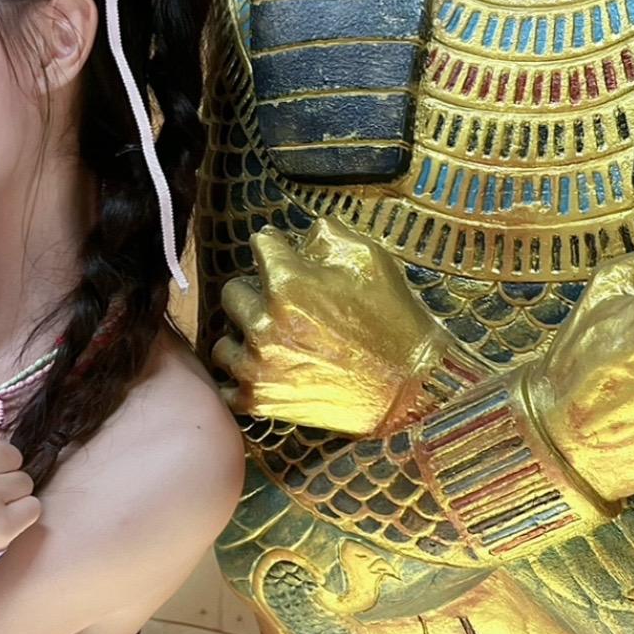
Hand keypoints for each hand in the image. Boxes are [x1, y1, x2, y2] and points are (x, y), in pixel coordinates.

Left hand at [211, 217, 445, 433]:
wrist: (411, 386)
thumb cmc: (392, 321)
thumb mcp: (369, 261)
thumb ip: (328, 235)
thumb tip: (302, 233)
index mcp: (288, 284)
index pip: (260, 245)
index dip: (274, 247)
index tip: (279, 253)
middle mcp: (264, 324)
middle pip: (232, 292)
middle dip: (254, 293)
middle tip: (280, 305)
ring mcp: (258, 365)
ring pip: (222, 343)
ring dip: (242, 339)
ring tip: (272, 343)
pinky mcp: (260, 400)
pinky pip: (226, 387)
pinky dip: (240, 381)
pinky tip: (262, 373)